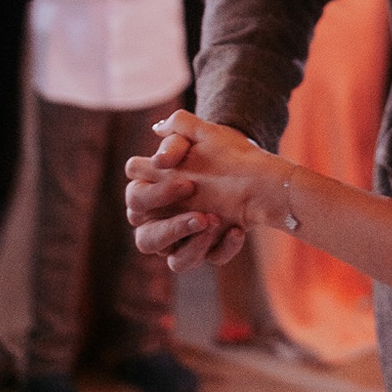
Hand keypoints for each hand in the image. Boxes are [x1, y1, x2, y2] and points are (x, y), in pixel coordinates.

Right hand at [125, 110, 266, 270]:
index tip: (187, 183)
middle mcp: (161, 222)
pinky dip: (224, 247)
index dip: (155, 194)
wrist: (256, 166)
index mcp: (150, 192)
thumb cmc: (220, 149)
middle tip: (202, 214)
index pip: (135, 198)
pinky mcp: (210, 249)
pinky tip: (238, 229)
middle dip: (172, 229)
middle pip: (146, 239)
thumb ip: (180, 130)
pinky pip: (211, 259)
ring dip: (194, 246)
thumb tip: (158, 139)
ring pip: (175, 261)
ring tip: (217, 223)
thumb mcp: (204, 134)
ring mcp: (186, 240)